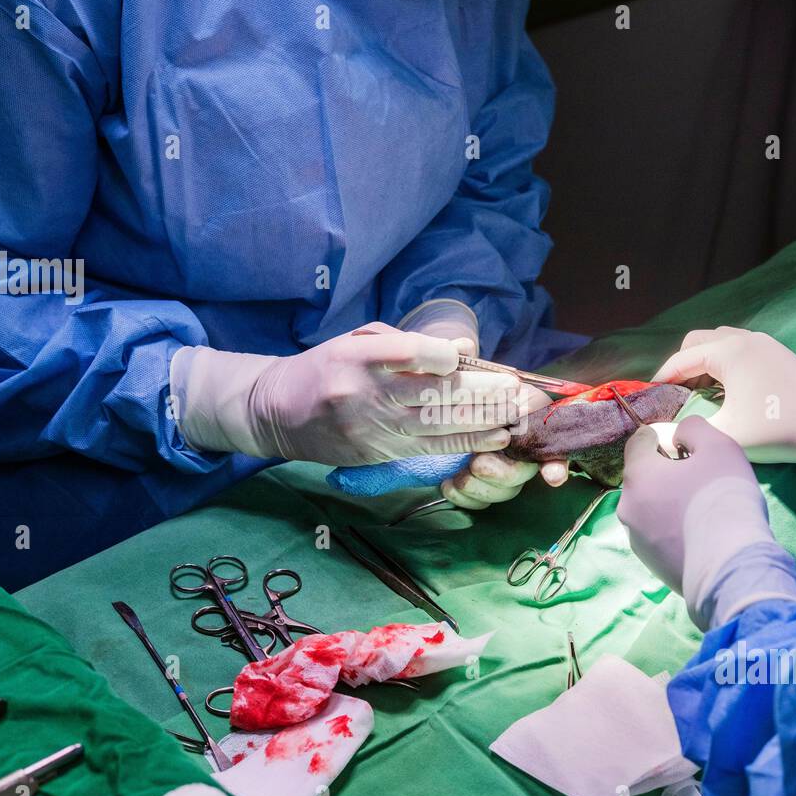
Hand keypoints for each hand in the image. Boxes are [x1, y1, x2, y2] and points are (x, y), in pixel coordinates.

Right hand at [172, 323, 519, 464]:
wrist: (277, 412)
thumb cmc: (325, 367)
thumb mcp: (358, 341)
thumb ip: (409, 344)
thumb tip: (465, 350)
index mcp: (358, 357)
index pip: (410, 354)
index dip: (446, 357)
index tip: (473, 358)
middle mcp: (365, 394)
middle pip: (434, 394)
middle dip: (483, 394)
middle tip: (519, 390)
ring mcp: (371, 429)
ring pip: (438, 426)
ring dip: (485, 422)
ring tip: (517, 415)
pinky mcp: (377, 454)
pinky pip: (429, 448)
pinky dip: (466, 442)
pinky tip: (495, 437)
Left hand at [441, 386, 567, 508]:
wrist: (449, 404)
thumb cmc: (479, 392)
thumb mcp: (497, 387)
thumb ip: (515, 400)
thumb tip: (522, 408)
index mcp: (531, 429)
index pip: (554, 452)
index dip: (555, 467)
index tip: (552, 476)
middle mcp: (522, 454)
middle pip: (521, 475)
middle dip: (499, 474)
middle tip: (477, 463)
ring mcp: (503, 472)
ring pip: (502, 492)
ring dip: (478, 488)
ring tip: (460, 477)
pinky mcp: (481, 484)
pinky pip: (479, 502)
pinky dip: (462, 498)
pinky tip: (448, 485)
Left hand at [618, 417, 788, 629]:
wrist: (730, 567)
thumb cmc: (723, 498)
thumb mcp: (718, 446)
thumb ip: (694, 429)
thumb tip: (679, 437)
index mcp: (638, 475)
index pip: (638, 443)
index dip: (659, 437)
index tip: (681, 443)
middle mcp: (628, 507)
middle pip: (644, 478)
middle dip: (666, 473)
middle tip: (700, 478)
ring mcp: (637, 539)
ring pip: (651, 509)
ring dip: (670, 503)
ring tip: (703, 510)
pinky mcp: (651, 565)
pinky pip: (660, 536)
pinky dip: (675, 530)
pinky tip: (701, 535)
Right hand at [653, 327, 795, 466]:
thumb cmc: (777, 430)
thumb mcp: (725, 434)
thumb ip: (684, 432)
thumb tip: (656, 434)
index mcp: (729, 352)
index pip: (682, 359)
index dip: (662, 378)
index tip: (651, 397)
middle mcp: (745, 338)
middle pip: (698, 342)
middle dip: (682, 366)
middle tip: (677, 395)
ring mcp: (764, 342)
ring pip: (719, 342)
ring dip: (704, 362)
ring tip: (700, 392)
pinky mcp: (777, 351)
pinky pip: (738, 347)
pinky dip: (724, 362)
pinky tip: (727, 390)